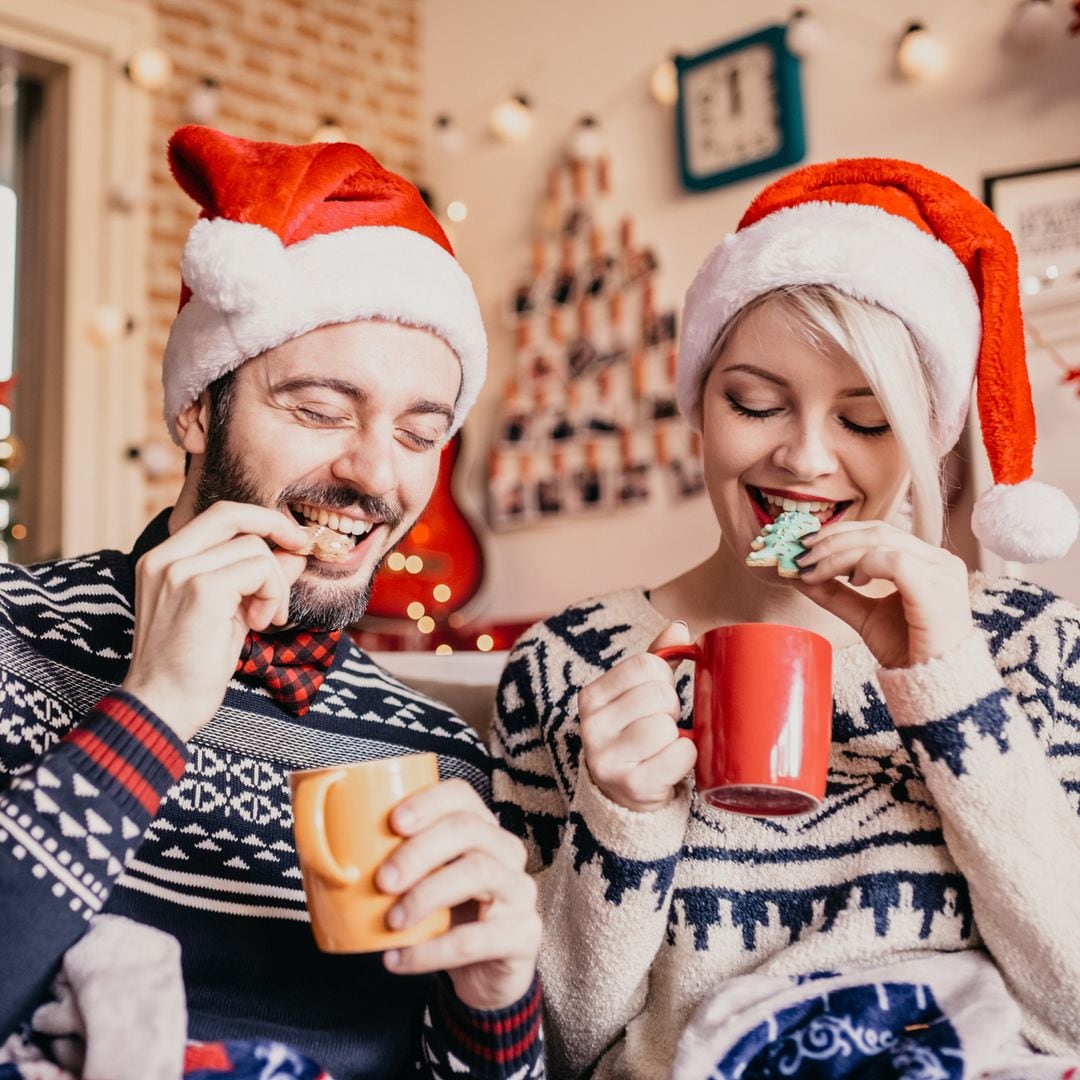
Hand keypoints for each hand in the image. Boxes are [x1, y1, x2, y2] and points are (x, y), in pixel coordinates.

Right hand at [122, 502, 310, 740]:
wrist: (163, 707)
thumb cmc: (192, 666)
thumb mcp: (229, 611)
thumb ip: (256, 577)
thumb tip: (294, 551)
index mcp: (162, 560)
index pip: (218, 516)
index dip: (260, 520)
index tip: (290, 541)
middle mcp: (164, 558)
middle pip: (232, 513)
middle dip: (277, 526)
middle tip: (301, 550)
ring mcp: (179, 571)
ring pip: (254, 547)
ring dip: (275, 583)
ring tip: (263, 618)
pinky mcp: (201, 590)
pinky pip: (259, 570)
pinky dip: (273, 594)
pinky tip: (259, 623)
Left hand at [376, 779, 539, 1010]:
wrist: (484, 974)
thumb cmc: (445, 917)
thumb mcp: (422, 885)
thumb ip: (391, 864)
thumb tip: (320, 853)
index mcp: (481, 828)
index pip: (462, 796)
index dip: (428, 801)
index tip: (392, 821)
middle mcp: (507, 852)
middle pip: (468, 830)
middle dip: (420, 851)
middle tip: (382, 880)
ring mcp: (520, 892)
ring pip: (479, 873)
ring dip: (427, 895)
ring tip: (392, 922)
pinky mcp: (524, 935)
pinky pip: (478, 938)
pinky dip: (432, 950)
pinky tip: (399, 959)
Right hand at [577, 621, 696, 812]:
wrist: (624, 798)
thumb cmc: (635, 736)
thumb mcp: (637, 695)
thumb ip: (656, 659)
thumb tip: (677, 627)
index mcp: (591, 697)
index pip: (646, 665)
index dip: (663, 678)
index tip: (656, 697)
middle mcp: (592, 726)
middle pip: (660, 695)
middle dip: (671, 709)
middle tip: (660, 726)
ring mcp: (608, 759)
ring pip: (667, 726)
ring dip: (676, 736)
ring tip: (662, 746)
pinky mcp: (631, 786)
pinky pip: (680, 755)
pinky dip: (685, 758)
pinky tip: (669, 765)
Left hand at [794, 520, 973, 668]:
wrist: (936, 686)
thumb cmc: (907, 651)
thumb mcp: (864, 616)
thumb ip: (835, 593)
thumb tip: (797, 574)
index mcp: (926, 561)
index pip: (879, 531)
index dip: (839, 533)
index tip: (805, 546)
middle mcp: (938, 560)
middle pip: (877, 531)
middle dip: (831, 540)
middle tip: (800, 556)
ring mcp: (942, 572)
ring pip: (880, 542)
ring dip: (838, 554)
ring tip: (816, 572)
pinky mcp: (936, 589)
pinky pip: (895, 562)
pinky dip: (865, 565)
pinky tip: (853, 582)